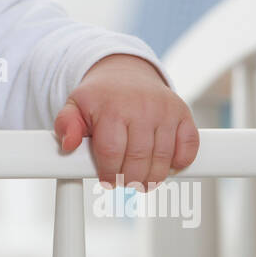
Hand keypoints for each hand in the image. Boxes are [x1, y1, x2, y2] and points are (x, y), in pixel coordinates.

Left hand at [54, 54, 198, 191]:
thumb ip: (66, 125)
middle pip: (139, 159)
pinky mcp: (183, 112)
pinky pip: (189, 145)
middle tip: (126, 184)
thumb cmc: (100, 96)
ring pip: (164, 157)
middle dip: (131, 180)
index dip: (109, 173)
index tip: (108, 180)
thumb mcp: (75, 106)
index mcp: (111, 107)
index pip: (111, 152)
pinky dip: (181, 161)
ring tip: (143, 181)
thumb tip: (68, 145)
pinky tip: (167, 166)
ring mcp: (164, 109)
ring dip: (153, 177)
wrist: (126, 73)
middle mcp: (141, 107)